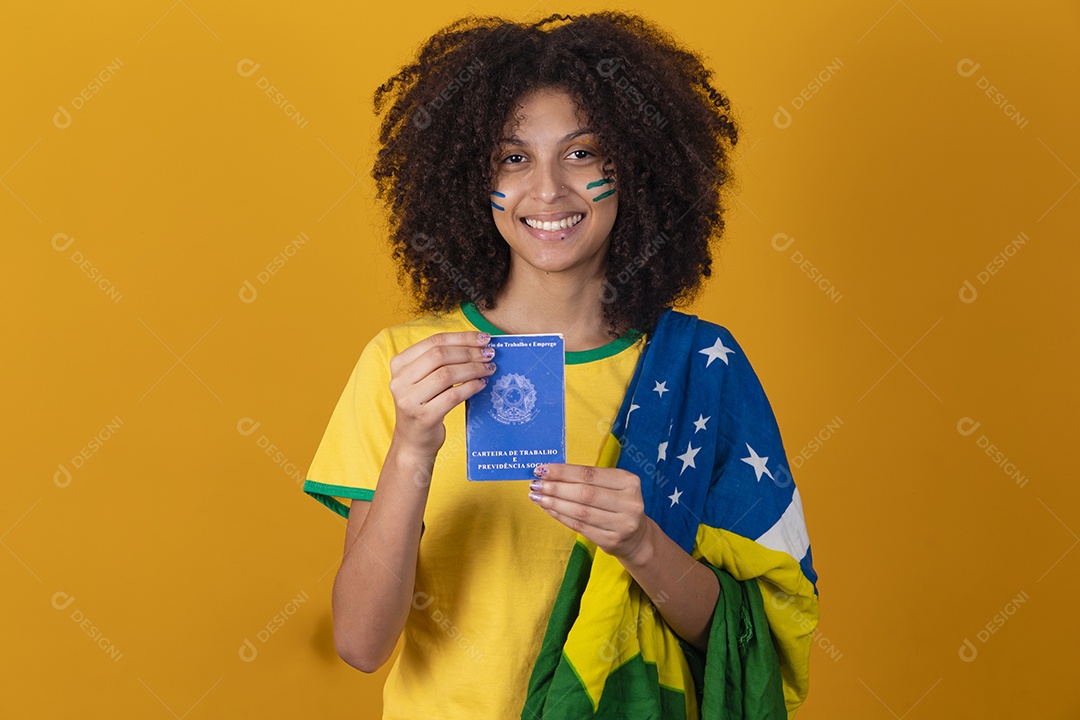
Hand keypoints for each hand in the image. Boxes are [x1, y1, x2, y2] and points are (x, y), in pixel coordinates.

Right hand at [387, 331, 496, 457]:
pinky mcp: (423, 417)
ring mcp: (409, 400)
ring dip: (473, 369)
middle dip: (469, 352)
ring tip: (488, 369)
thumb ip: (440, 361)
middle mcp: (400, 380)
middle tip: (489, 355)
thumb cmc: (424, 405)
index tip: (483, 338)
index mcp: (399, 364)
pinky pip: (453, 396)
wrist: (413, 441)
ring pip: (447, 374)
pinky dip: (471, 387)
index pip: (433, 341)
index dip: (461, 337)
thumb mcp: (424, 379)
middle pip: (440, 355)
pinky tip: (482, 384)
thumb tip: (477, 345)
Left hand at [528, 463, 654, 563]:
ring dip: (554, 503)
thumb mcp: (612, 487)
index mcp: (629, 482)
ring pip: (580, 512)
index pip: (590, 474)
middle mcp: (629, 503)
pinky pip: (580, 527)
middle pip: (584, 493)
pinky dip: (561, 517)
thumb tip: (550, 473)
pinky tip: (549, 509)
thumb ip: (587, 479)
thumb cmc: (617, 505)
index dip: (563, 471)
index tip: (542, 469)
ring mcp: (622, 524)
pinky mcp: (612, 540)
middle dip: (556, 488)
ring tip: (537, 497)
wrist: (637, 537)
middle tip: (535, 485)